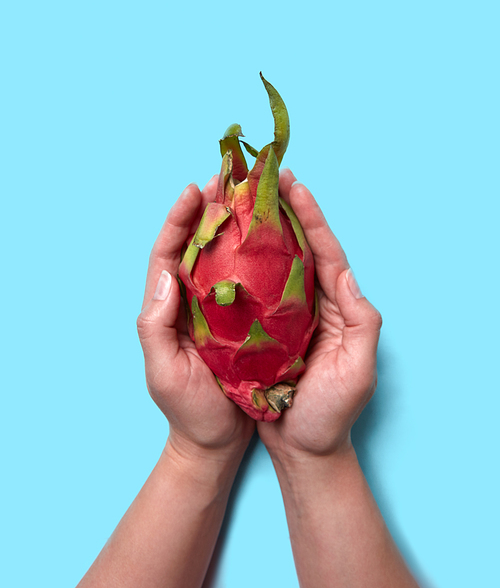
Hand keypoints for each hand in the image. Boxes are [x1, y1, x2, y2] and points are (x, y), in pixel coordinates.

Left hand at [137, 179, 254, 459]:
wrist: (214, 441)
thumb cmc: (189, 411)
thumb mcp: (164, 373)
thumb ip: (155, 326)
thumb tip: (165, 275)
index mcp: (166, 310)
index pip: (167, 255)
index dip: (178, 220)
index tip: (193, 190)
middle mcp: (187, 303)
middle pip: (193, 247)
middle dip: (205, 211)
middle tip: (224, 179)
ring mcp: (212, 311)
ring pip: (218, 259)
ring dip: (229, 226)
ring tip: (245, 197)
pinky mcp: (236, 322)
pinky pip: (242, 281)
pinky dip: (251, 257)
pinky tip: (268, 242)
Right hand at [258, 169, 381, 457]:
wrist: (303, 450)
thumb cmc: (330, 415)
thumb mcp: (357, 372)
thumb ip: (362, 323)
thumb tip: (348, 275)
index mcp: (335, 307)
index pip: (324, 251)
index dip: (309, 216)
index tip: (292, 184)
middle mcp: (309, 304)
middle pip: (294, 247)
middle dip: (278, 211)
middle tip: (260, 177)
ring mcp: (283, 315)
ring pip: (268, 263)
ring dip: (254, 231)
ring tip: (235, 200)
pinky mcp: (259, 331)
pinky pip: (247, 290)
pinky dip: (236, 266)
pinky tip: (220, 247)